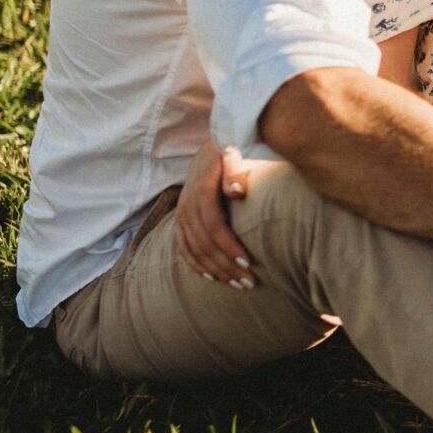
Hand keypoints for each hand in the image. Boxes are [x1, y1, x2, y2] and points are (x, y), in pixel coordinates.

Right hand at [174, 141, 255, 287]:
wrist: (211, 147)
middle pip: (205, 243)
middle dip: (227, 266)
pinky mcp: (181, 220)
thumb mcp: (234, 153)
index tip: (248, 262)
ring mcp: (182, 215)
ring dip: (216, 270)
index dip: (229, 246)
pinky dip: (196, 264)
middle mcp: (187, 206)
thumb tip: (237, 192)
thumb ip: (236, 170)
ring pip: (195, 250)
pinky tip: (212, 277)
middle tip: (250, 282)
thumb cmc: (230, 150)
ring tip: (238, 285)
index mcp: (201, 191)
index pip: (213, 225)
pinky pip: (184, 248)